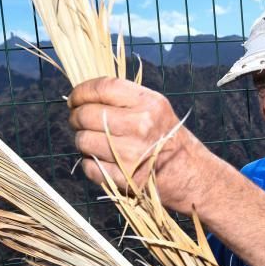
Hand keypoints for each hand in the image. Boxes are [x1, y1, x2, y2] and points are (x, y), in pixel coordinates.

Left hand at [68, 77, 217, 213]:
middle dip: (76, 118)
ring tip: (95, 143)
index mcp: (149, 103)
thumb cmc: (168, 139)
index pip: (103, 87)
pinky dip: (90, 164)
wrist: (190, 175)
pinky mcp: (125, 178)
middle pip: (87, 115)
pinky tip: (103, 161)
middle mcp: (141, 125)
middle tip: (79, 122)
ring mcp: (132, 153)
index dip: (81, 91)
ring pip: (83, 141)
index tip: (74, 99)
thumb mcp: (156, 109)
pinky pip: (89, 166)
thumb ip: (124, 99)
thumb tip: (83, 96)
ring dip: (82, 141)